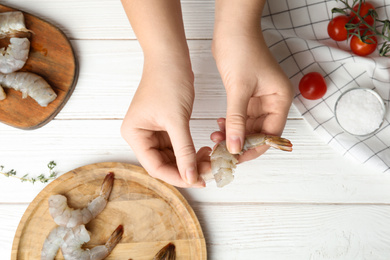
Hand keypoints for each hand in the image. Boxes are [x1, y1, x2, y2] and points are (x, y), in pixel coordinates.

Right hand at [120, 0, 210, 186]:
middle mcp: (140, 135)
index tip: (198, 181)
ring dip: (190, 160)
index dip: (177, 177)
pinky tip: (204, 151)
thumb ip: (184, 151)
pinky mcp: (164, 126)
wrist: (171, 56)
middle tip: (208, 171)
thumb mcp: (176, 120)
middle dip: (186, 169)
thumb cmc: (168, 82)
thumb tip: (192, 178)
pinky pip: (177, 145)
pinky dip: (190, 150)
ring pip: (172, 156)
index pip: (155, 166)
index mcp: (134, 134)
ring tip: (210, 160)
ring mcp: (152, 131)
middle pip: (163, 163)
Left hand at [211, 0, 293, 161]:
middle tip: (222, 151)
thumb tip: (234, 146)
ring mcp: (260, 99)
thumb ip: (236, 120)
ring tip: (216, 138)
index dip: (254, 147)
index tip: (236, 157)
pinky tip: (219, 126)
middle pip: (260, 132)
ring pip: (248, 126)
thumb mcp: (239, 88)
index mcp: (280, 99)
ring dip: (233, 134)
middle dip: (241, 142)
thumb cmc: (242, 50)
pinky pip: (241, 117)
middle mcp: (273, 101)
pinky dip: (230, 124)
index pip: (271, 134)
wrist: (232, 28)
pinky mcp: (247, 95)